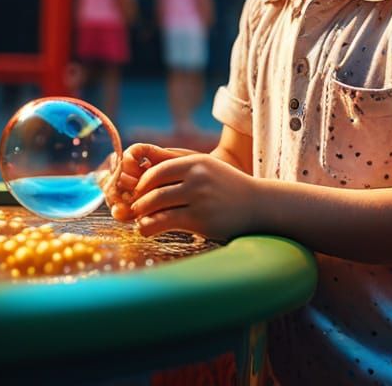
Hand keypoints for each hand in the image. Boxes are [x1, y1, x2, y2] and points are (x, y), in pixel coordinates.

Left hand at [119, 145, 261, 240]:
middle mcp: (197, 177)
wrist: (257, 205)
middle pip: (152, 187)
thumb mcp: (207, 169)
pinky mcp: (200, 219)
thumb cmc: (227, 188)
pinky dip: (149, 226)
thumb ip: (181, 170)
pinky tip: (148, 229)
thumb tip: (146, 175)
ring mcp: (198, 198)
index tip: (138, 193)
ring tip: (140, 219)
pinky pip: (164, 221)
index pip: (157, 169)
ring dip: (141, 214)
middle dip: (138, 200)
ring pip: (155, 204)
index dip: (142, 182)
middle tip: (134, 209)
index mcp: (196, 162)